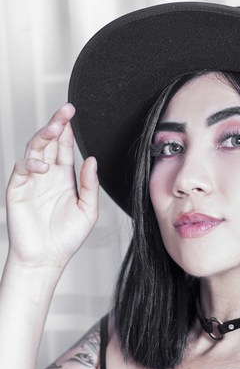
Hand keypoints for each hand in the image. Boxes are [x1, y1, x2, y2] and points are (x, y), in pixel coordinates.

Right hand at [6, 104, 98, 268]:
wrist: (46, 258)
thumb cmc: (67, 238)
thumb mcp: (88, 211)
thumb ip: (90, 185)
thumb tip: (92, 160)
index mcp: (64, 178)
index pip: (64, 148)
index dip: (68, 131)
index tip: (73, 114)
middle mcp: (47, 175)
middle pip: (49, 142)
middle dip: (57, 124)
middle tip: (66, 110)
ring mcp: (31, 180)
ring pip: (35, 149)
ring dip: (44, 136)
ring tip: (56, 127)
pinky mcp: (18, 189)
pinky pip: (22, 168)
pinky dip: (32, 164)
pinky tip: (44, 167)